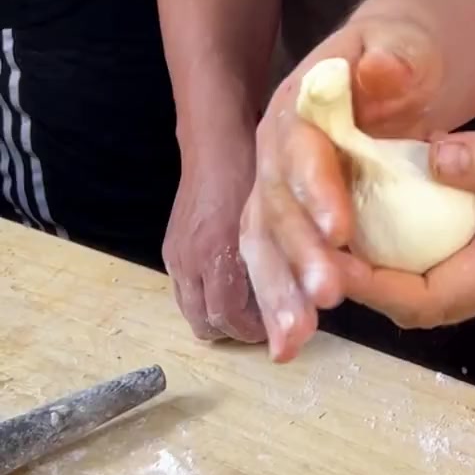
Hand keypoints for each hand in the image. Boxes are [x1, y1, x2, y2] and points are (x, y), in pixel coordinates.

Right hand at [164, 146, 265, 343]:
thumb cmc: (253, 172)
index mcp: (218, 251)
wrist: (214, 143)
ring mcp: (176, 255)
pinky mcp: (170, 249)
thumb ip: (283, 257)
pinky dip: (204, 298)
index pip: (228, 316)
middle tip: (265, 326)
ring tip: (248, 309)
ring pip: (191, 309)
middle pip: (206, 322)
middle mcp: (190, 259)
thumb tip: (305, 295)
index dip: (253, 331)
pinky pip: (184, 290)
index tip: (279, 329)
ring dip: (217, 317)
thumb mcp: (275, 215)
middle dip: (235, 331)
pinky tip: (228, 285)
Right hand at [239, 9, 444, 360]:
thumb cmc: (402, 58)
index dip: (315, 187)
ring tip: (295, 340)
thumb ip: (396, 60)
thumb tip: (378, 72)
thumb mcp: (407, 46)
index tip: (340, 229)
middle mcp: (277, 148)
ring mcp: (279, 187)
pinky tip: (288, 346)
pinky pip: (276, 262)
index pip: (299, 145)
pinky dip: (281, 303)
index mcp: (300, 103)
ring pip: (266, 243)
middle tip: (327, 296)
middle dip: (297, 255)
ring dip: (279, 292)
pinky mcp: (289, 220)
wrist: (392, 69)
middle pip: (274, 203)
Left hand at [330, 114, 474, 331]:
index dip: (367, 282)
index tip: (324, 249)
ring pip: (439, 289)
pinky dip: (424, 248)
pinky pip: (463, 266)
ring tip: (348, 222)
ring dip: (391, 268)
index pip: (423, 295)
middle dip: (366, 281)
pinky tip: (408, 207)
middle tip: (320, 236)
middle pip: (421, 304)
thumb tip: (429, 160)